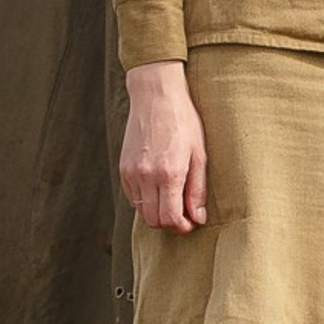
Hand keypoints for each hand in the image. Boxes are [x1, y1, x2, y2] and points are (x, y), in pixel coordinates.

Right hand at [121, 60, 209, 231]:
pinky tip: (159, 188)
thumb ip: (197, 189)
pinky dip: (145, 200)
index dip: (182, 227)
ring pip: (141, 211)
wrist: (156, 96)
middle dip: (170, 223)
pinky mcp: (123, 168)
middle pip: (153, 220)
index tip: (192, 223)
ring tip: (174, 201)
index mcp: (168, 173)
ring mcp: (131, 173)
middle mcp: (146, 176)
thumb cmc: (184, 122)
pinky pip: (132, 197)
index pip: (169, 218)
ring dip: (157, 213)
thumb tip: (198, 218)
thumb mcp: (200, 154)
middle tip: (185, 215)